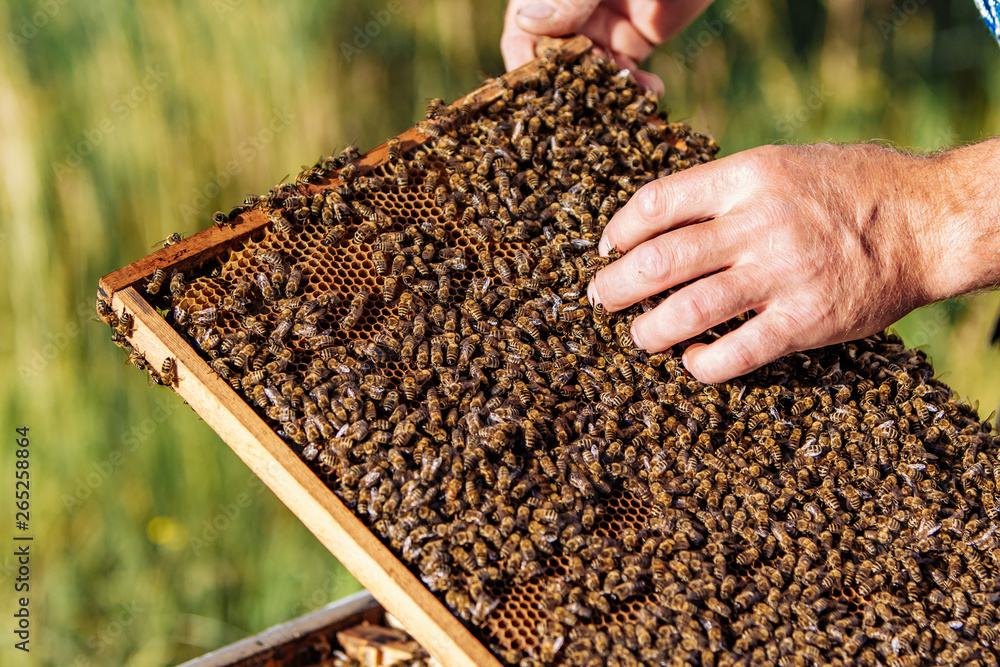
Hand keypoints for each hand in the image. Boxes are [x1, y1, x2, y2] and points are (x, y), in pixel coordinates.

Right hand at [501, 0, 714, 94]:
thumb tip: (527, 20)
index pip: (521, 36)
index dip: (524, 69)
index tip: (533, 98)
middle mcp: (568, 16)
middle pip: (556, 65)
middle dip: (568, 93)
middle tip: (582, 116)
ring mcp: (600, 30)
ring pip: (591, 76)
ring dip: (604, 96)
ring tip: (621, 109)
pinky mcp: (633, 40)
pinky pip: (626, 74)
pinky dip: (635, 89)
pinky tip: (647, 94)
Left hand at [587, 143, 947, 383]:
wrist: (926, 221)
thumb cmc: (848, 188)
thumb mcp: (781, 163)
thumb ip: (724, 188)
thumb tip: (657, 217)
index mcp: (747, 177)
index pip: (657, 203)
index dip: (619, 230)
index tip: (607, 248)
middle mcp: (758, 224)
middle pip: (658, 262)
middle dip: (615, 287)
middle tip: (601, 300)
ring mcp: (780, 275)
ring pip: (686, 312)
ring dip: (648, 332)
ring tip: (641, 336)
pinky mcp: (804, 322)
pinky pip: (734, 355)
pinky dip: (700, 365)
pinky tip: (692, 361)